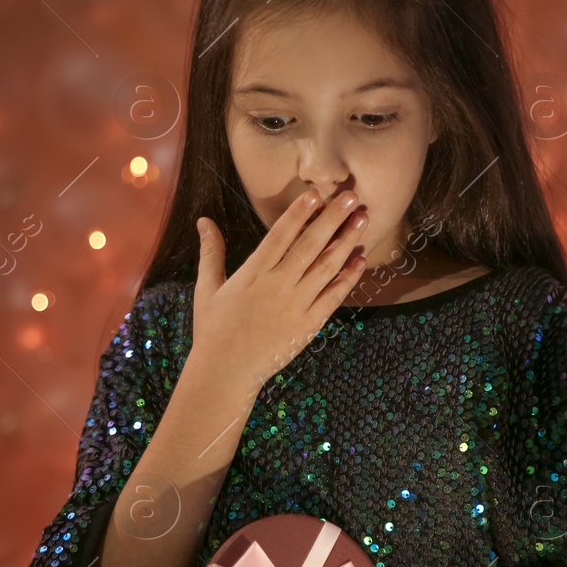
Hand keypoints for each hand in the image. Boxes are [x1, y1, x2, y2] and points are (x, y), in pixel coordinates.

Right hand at [192, 189, 368, 390]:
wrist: (226, 372)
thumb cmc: (213, 330)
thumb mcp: (207, 288)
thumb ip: (211, 252)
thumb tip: (203, 221)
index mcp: (252, 273)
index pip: (280, 235)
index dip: (298, 213)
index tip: (314, 194)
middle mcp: (277, 286)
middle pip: (310, 245)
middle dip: (332, 218)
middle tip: (350, 195)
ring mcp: (296, 306)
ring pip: (327, 267)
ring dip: (346, 241)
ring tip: (362, 218)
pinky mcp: (308, 325)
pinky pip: (333, 297)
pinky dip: (348, 278)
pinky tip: (360, 259)